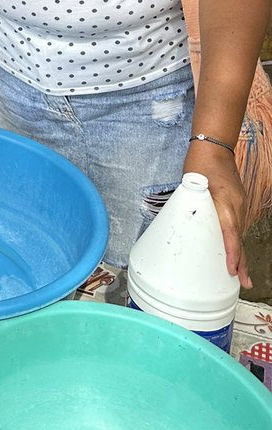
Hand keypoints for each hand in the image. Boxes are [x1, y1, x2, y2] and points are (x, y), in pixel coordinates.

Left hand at [184, 138, 250, 286]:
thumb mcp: (191, 183)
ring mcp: (241, 204)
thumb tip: (185, 224)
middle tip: (244, 282)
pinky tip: (234, 251)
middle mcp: (237, 205)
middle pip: (239, 237)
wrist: (215, 147)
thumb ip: (192, 203)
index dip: (233, 252)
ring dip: (240, 252)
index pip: (230, 232)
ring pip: (240, 233)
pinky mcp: (239, 203)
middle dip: (242, 261)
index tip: (233, 269)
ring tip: (240, 274)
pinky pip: (239, 225)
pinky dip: (237, 239)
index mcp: (224, 201)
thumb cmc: (199, 164)